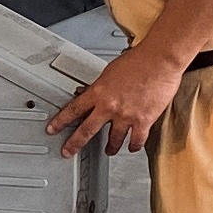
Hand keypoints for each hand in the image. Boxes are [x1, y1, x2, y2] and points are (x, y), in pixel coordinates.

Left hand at [48, 47, 185, 156]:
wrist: (159, 60)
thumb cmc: (139, 60)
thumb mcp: (111, 71)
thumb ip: (103, 87)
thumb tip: (99, 94)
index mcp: (99, 91)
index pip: (73, 109)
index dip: (60, 121)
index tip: (53, 128)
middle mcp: (109, 106)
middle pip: (86, 130)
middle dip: (74, 144)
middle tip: (67, 152)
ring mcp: (126, 115)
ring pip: (113, 140)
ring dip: (110, 147)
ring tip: (109, 151)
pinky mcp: (143, 121)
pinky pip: (136, 141)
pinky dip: (133, 146)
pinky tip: (132, 147)